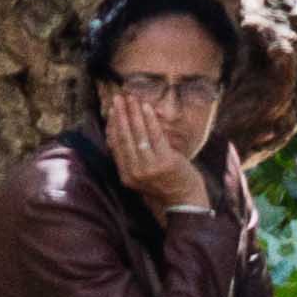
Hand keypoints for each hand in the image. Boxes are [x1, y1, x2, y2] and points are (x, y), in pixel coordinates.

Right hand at [101, 86, 208, 207]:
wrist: (184, 199)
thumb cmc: (164, 183)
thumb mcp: (141, 174)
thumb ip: (131, 159)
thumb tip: (120, 134)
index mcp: (125, 175)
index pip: (115, 145)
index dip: (113, 125)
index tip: (113, 110)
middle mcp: (134, 172)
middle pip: (124, 137)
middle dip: (120, 115)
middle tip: (117, 98)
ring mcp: (149, 167)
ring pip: (137, 134)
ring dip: (133, 113)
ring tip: (130, 97)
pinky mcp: (165, 161)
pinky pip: (155, 135)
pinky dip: (149, 119)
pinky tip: (146, 106)